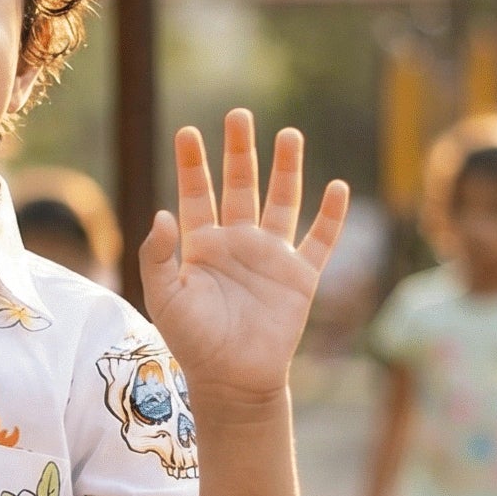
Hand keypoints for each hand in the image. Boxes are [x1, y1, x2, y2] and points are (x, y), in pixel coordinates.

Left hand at [138, 111, 348, 412]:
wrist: (232, 379)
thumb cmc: (193, 341)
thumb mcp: (165, 297)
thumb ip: (158, 256)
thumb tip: (163, 213)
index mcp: (202, 245)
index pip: (196, 194)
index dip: (193, 165)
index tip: (189, 132)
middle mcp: (238, 243)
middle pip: (240, 186)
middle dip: (240, 152)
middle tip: (240, 115)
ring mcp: (271, 257)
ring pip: (282, 202)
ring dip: (287, 170)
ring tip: (290, 134)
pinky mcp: (300, 277)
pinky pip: (320, 241)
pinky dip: (331, 217)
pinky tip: (338, 188)